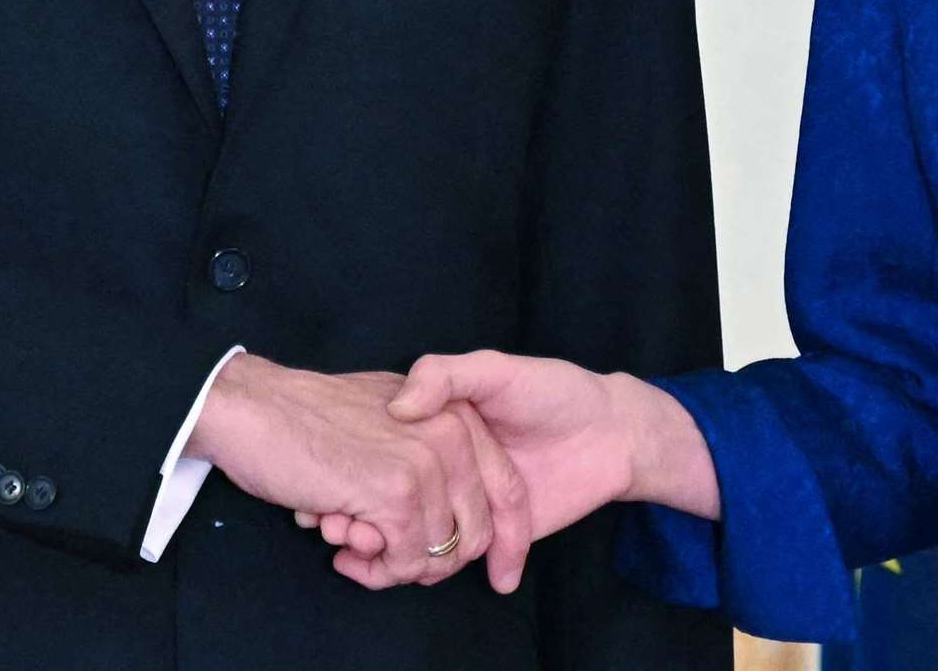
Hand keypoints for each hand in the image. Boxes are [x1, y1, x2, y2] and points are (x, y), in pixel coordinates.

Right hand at [186, 354, 528, 588]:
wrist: (256, 407)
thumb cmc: (312, 418)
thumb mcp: (390, 418)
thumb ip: (426, 457)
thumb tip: (442, 527)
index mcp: (459, 414)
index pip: (507, 493)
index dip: (494, 542)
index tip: (463, 567)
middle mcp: (455, 433)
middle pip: (475, 535)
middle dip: (430, 562)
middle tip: (381, 555)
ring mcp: (429, 462)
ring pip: (437, 555)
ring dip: (392, 566)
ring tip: (351, 544)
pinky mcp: (398, 491)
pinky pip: (405, 560)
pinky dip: (374, 569)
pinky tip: (341, 547)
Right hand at [309, 351, 714, 592]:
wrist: (612, 432)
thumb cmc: (555, 392)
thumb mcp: (496, 370)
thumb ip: (449, 375)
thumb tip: (401, 407)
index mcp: (441, 427)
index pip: (384, 460)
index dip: (354, 480)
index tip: (325, 499)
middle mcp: (446, 467)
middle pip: (388, 504)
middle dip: (357, 524)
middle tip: (331, 531)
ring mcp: (465, 501)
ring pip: (408, 535)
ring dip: (379, 550)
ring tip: (356, 553)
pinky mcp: (490, 535)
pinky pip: (447, 556)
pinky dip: (416, 567)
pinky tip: (391, 567)